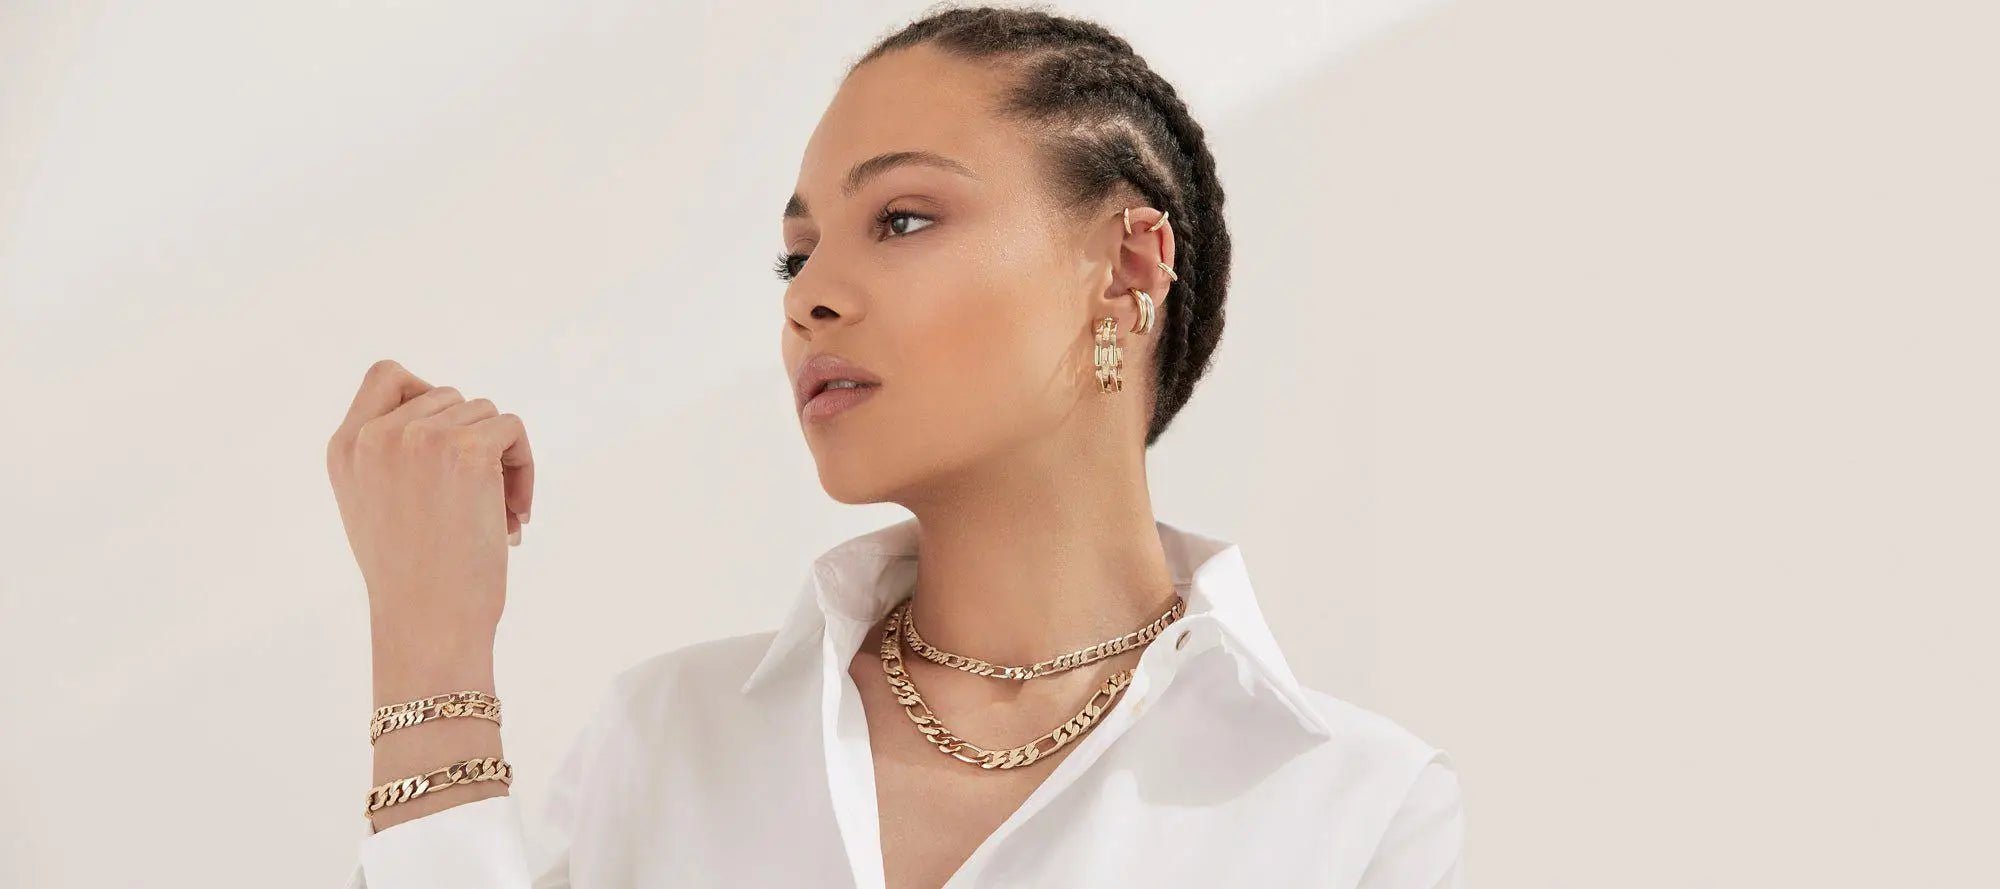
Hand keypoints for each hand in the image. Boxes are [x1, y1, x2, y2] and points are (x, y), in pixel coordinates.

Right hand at [325, 359, 535, 648]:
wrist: (427, 624)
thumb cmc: (412, 580)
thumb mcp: (375, 506)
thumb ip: (393, 456)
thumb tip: (457, 417)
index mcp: (346, 447)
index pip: (387, 376)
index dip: (426, 393)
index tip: (449, 437)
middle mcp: (377, 435)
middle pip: (450, 396)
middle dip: (474, 441)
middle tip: (483, 500)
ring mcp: (420, 437)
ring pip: (485, 414)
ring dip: (503, 461)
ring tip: (499, 518)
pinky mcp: (466, 449)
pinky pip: (513, 429)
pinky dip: (525, 468)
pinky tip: (515, 518)